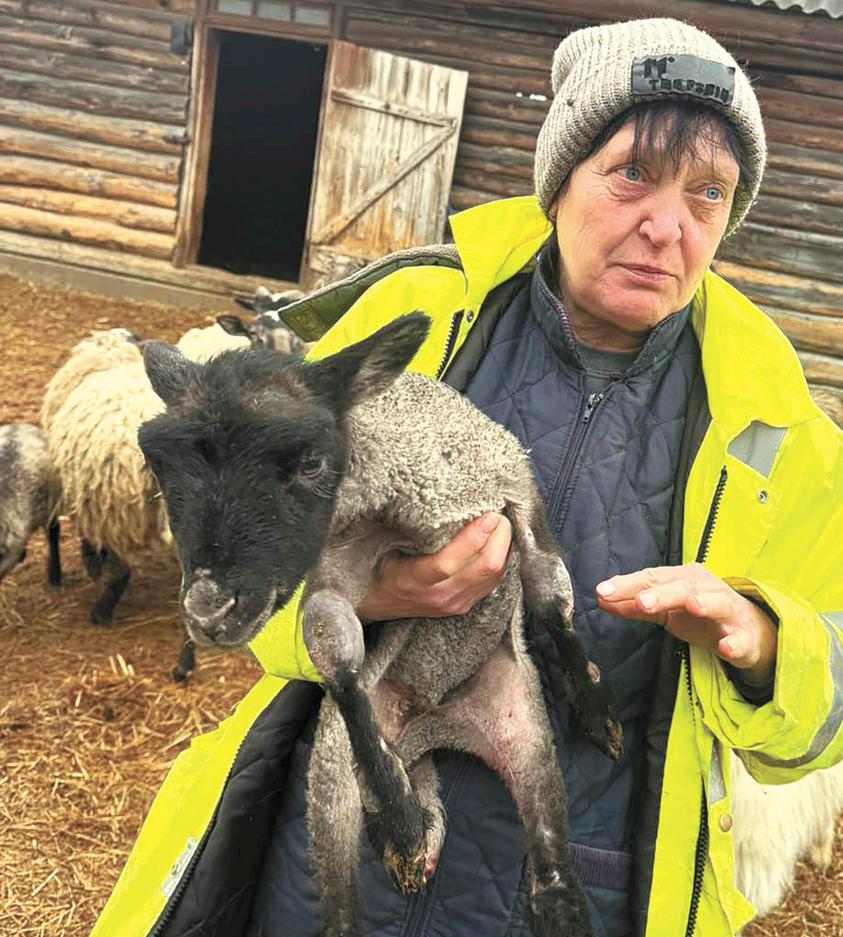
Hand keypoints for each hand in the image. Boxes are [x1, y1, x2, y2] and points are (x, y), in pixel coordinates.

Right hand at [357, 513, 511, 620]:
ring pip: (494, 576)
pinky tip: (499, 544)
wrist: (377, 604)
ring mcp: (454, 604)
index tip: (488, 514)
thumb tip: (444, 499)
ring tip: (500, 525)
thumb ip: (413, 529)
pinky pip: (493, 583)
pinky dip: (501, 561)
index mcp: (412, 579)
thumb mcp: (387, 545)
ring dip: (504, 548)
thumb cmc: (381, 567)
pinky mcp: (464, 606)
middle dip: (500, 538)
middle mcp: (438, 596)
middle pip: (484, 569)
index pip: (448, 562)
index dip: (473, 537)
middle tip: (499, 514)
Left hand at [595, 563, 777, 683]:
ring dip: (705, 603)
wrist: (748, 632)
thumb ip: (634, 605)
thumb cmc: (700, 615)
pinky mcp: (745, 636)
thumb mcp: (665, 609)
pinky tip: (726, 647)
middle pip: (681, 587)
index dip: (628, 584)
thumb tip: (601, 598)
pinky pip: (741, 640)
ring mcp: (728, 611)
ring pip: (716, 603)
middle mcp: (705, 589)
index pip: (652, 578)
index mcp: (682, 579)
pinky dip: (735, 643)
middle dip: (661, 593)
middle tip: (642, 601)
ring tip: (692, 605)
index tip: (603, 591)